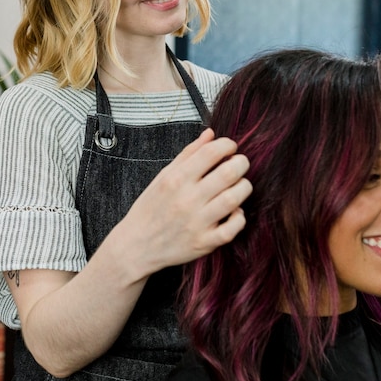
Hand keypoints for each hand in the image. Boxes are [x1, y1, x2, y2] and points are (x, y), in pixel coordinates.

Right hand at [117, 128, 252, 273]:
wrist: (136, 246)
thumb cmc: (151, 208)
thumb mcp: (164, 176)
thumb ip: (189, 154)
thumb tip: (210, 133)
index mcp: (176, 179)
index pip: (211, 152)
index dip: (227, 145)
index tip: (230, 148)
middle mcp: (187, 199)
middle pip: (229, 173)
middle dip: (241, 163)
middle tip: (240, 164)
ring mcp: (197, 223)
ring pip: (235, 199)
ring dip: (244, 187)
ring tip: (238, 186)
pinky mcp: (204, 242)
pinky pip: (233, 228)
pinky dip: (239, 217)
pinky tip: (234, 212)